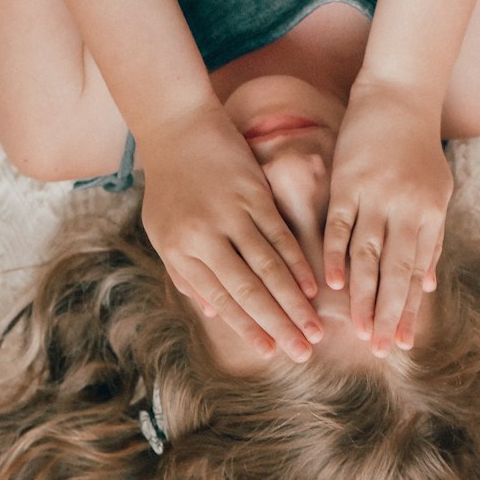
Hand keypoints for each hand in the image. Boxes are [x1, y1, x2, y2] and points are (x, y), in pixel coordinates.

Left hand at [137, 102, 323, 361]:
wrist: (176, 126)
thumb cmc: (169, 184)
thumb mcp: (163, 232)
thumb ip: (186, 274)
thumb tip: (214, 314)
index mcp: (178, 251)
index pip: (219, 299)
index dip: (248, 328)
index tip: (272, 352)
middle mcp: (203, 237)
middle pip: (248, 290)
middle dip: (278, 326)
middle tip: (304, 353)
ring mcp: (229, 214)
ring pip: (269, 267)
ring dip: (295, 303)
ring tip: (316, 329)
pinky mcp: (252, 192)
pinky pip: (279, 236)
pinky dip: (299, 264)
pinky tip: (314, 287)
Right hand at [323, 82, 451, 352]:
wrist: (399, 97)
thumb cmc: (418, 150)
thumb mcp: (435, 194)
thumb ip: (430, 240)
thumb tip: (427, 286)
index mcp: (429, 215)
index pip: (417, 272)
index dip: (410, 309)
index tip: (403, 343)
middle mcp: (405, 209)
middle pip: (395, 271)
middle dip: (389, 313)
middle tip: (382, 349)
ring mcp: (375, 195)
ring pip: (368, 256)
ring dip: (363, 296)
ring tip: (359, 330)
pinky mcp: (348, 181)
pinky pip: (339, 226)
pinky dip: (335, 257)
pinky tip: (332, 286)